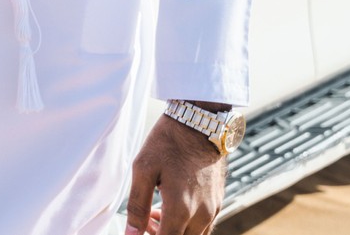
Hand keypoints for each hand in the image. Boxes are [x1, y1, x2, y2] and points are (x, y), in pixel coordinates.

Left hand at [126, 111, 226, 234]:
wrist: (200, 125)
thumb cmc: (168, 143)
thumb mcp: (143, 169)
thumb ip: (137, 205)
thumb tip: (131, 234)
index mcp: (181, 208)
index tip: (138, 230)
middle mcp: (201, 214)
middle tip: (145, 220)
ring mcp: (213, 209)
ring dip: (174, 231)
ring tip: (155, 213)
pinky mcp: (218, 202)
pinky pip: (203, 226)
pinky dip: (186, 225)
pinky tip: (171, 207)